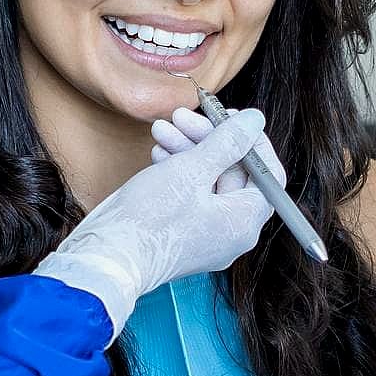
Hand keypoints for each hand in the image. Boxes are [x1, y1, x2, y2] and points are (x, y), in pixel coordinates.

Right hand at [33, 109, 275, 335]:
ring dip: (188, 151)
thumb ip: (228, 142)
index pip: (268, 174)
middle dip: (208, 140)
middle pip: (234, 175)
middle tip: (184, 117)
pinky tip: (159, 153)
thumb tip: (256, 121)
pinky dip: (178, 173)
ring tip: (162, 130)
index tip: (230, 118)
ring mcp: (207, 238)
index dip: (251, 140)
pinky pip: (191, 198)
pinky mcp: (184, 237)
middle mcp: (231, 234)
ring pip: (208, 183)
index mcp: (244, 222)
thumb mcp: (190, 170)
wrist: (107, 259)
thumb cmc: (149, 219)